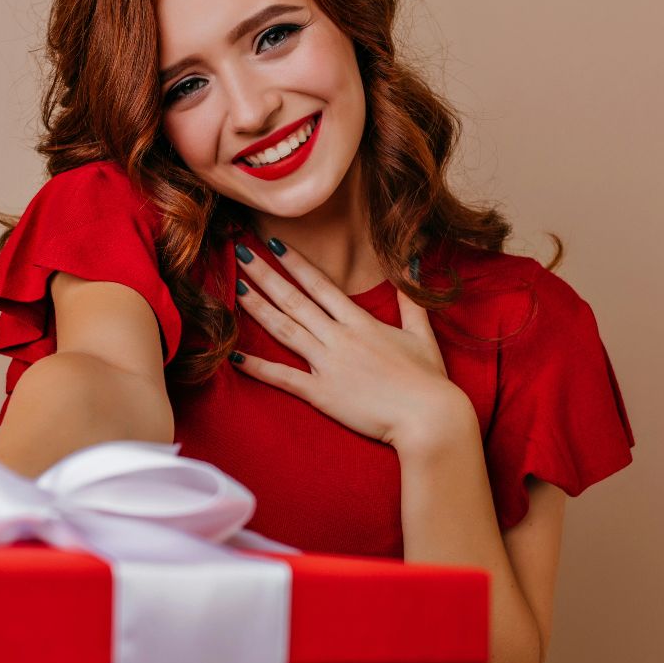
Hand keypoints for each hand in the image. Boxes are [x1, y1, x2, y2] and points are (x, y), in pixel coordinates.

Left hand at [232, 239, 465, 446]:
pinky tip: (235, 355)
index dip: (296, 264)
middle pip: (295, 300)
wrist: (428, 417)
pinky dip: (258, 367)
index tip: (274, 245)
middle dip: (266, 275)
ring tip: (235, 288)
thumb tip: (412, 263)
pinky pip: (283, 378)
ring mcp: (328, 365)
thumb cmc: (428, 379)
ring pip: (285, 330)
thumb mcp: (422, 334)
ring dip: (258, 308)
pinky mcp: (321, 394)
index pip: (321, 285)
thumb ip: (410, 301)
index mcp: (360, 322)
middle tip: (241, 253)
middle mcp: (339, 338)